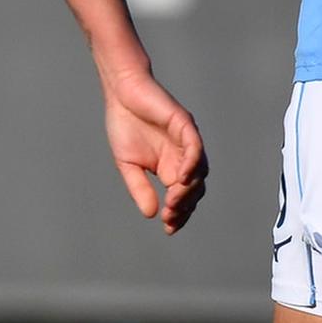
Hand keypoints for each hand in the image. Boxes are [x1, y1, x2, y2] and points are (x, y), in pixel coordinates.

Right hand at [99, 64, 206, 232]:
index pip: (182, 195)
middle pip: (195, 187)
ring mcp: (187, 141)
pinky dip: (192, 164)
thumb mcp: (128, 165)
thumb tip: (151, 213)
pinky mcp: (184, 125)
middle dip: (184, 206)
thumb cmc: (125, 125)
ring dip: (188, 190)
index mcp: (170, 166)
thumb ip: (140, 188)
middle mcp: (183, 156)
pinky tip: (181, 178)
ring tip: (173, 202)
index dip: (179, 213)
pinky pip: (195, 148)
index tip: (169, 228)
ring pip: (199, 171)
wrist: (121, 94)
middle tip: (170, 217)